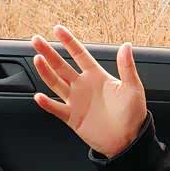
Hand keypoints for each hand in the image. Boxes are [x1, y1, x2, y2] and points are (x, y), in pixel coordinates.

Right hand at [31, 25, 147, 157]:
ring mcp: (76, 101)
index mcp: (97, 76)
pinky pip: (56, 108)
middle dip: (48, 52)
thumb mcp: (133, 88)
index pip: (79, 54)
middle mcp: (83, 86)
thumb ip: (127, 67)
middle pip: (61, 66)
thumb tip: (126, 46)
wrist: (128, 141)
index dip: (68, 42)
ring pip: (55, 83)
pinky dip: (47, 103)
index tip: (57, 29)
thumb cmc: (133, 114)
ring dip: (45, 72)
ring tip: (37, 59)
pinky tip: (39, 96)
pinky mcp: (72, 118)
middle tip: (36, 40)